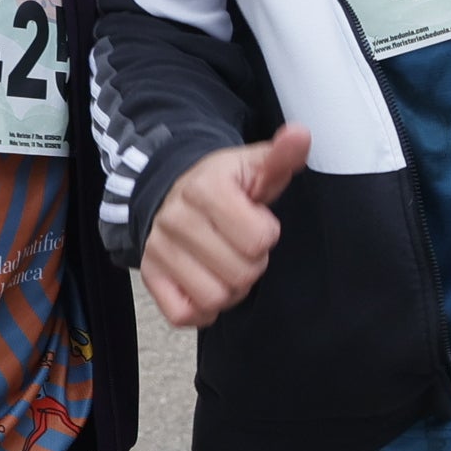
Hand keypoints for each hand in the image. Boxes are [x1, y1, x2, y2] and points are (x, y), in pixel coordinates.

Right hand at [141, 124, 312, 327]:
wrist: (173, 190)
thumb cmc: (225, 183)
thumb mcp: (254, 166)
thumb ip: (281, 157)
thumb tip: (300, 136)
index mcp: (206, 188)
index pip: (259, 239)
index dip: (266, 234)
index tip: (256, 221)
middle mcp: (176, 218)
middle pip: (240, 274)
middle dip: (252, 264)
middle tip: (243, 247)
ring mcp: (159, 249)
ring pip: (214, 298)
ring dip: (231, 289)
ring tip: (227, 265)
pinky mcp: (150, 275)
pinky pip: (184, 315)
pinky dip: (202, 309)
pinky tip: (208, 284)